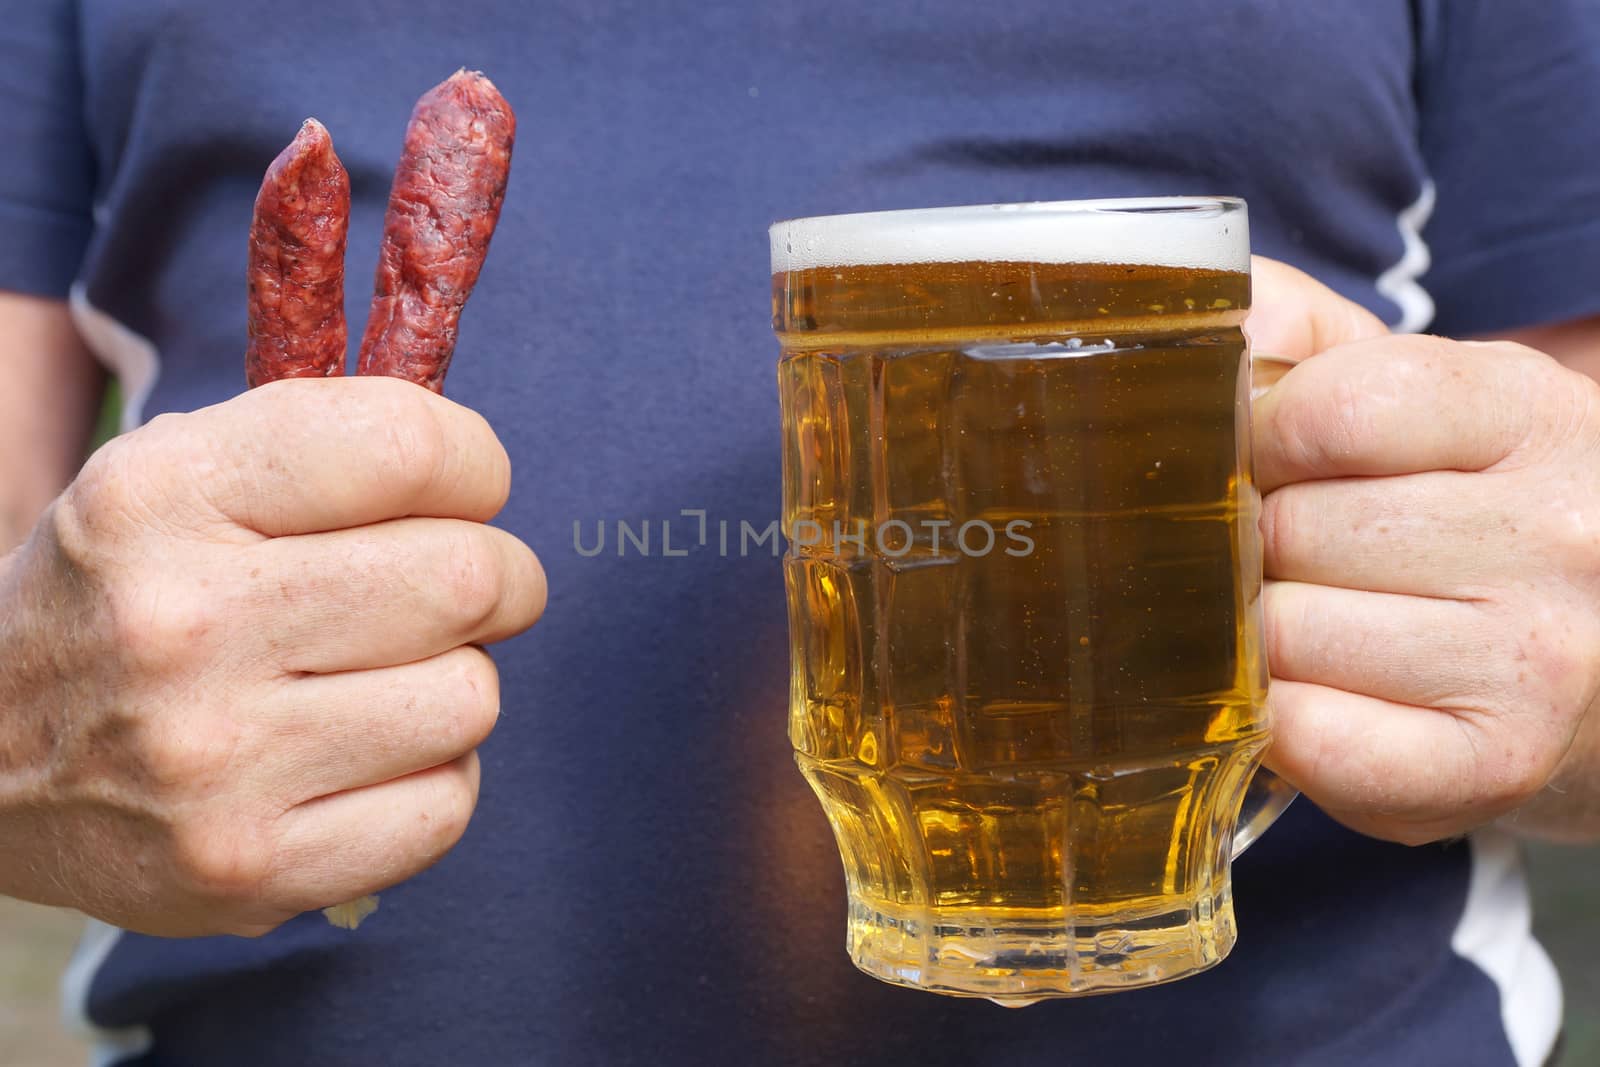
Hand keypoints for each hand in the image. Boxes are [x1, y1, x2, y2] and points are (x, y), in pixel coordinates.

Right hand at [0, 377, 545, 934]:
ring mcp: (214, 762)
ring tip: (386, 677)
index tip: (466, 488)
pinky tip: (368, 756)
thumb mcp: (178, 476)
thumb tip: (483, 466)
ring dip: (456, 681)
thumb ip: (328, 442)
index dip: (473, 464)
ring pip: (470, 697)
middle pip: (466, 579)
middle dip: (497, 577)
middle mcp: (182, 626)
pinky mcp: (249, 869)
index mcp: (164, 497)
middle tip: (463, 590)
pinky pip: (446, 806)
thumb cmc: (128, 595)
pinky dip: (434, 777)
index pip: (409, 447)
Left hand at [1248, 258, 1599, 844]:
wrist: (1582, 666)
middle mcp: (1559, 533)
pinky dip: (1276, 724)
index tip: (1273, 465)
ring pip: (1281, 631)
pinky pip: (1308, 735)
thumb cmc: (1463, 514)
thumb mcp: (1415, 396)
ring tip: (1316, 630)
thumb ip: (1302, 336)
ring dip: (1261, 637)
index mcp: (1530, 411)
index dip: (1263, 441)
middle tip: (1295, 562)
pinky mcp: (1492, 764)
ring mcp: (1536, 659)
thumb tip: (1208, 316)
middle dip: (1257, 545)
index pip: (1329, 410)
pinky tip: (1311, 701)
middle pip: (1290, 528)